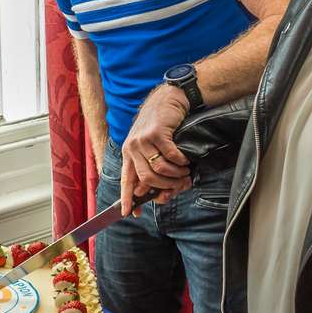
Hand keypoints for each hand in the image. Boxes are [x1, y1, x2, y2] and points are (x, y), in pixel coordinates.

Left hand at [119, 85, 192, 214]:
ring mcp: (143, 140)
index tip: (130, 213)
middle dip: (164, 187)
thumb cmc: (161, 125)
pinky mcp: (157, 133)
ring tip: (185, 173)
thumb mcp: (152, 147)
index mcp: (128, 153)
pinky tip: (185, 160)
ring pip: (160, 169)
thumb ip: (154, 169)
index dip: (127, 198)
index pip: (126, 180)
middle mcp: (132, 147)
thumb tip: (162, 196)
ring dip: (176, 175)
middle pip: (147, 179)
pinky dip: (181, 162)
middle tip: (178, 186)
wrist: (167, 99)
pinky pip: (171, 156)